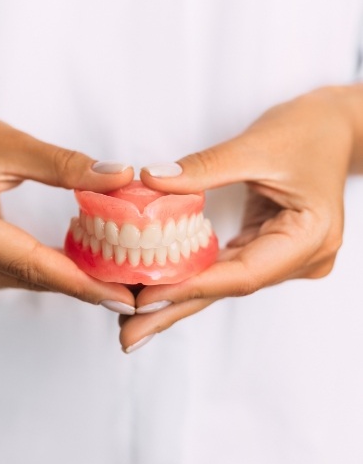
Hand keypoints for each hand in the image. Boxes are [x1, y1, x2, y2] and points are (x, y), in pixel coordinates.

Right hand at [0, 97, 134, 306]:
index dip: (80, 282)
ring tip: (107, 277)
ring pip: (16, 279)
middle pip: (25, 276)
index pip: (28, 262)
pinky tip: (67, 264)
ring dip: (61, 278)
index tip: (122, 296)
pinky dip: (37, 270)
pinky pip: (3, 274)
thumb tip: (119, 178)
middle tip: (127, 290)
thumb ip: (63, 164)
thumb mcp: (3, 142)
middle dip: (80, 284)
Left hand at [119, 85, 362, 351]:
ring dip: (179, 297)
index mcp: (309, 237)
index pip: (242, 273)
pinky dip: (193, 276)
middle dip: (175, 310)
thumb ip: (203, 167)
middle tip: (130, 335)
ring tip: (136, 318)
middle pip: (228, 288)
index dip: (190, 287)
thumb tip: (152, 181)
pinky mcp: (269, 246)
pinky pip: (226, 266)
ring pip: (223, 282)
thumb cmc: (308, 131)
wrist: (334, 127)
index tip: (144, 299)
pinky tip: (163, 286)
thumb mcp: (255, 145)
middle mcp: (300, 257)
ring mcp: (285, 256)